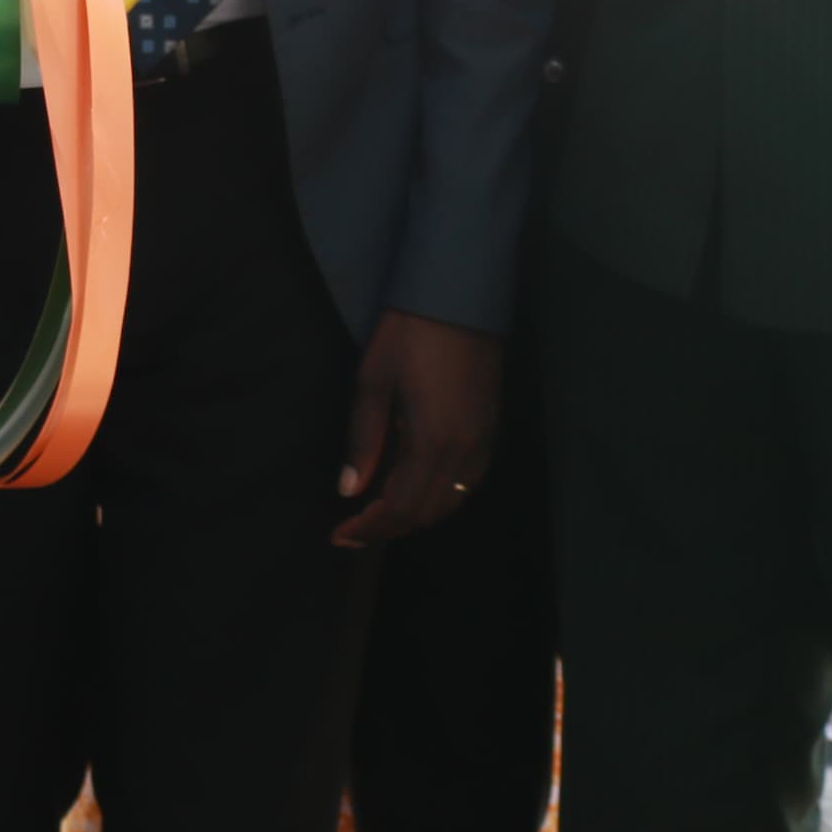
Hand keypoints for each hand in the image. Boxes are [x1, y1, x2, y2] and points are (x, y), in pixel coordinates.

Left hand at [333, 311, 500, 548]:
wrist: (458, 297)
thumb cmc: (408, 333)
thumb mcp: (372, 382)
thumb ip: (363, 440)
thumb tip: (349, 489)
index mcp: (433, 441)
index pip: (400, 506)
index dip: (369, 527)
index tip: (340, 534)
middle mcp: (465, 451)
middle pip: (427, 512)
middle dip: (389, 527)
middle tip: (354, 529)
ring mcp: (484, 441)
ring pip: (451, 502)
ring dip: (416, 515)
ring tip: (379, 513)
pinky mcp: (491, 429)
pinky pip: (468, 482)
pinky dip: (441, 496)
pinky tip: (417, 488)